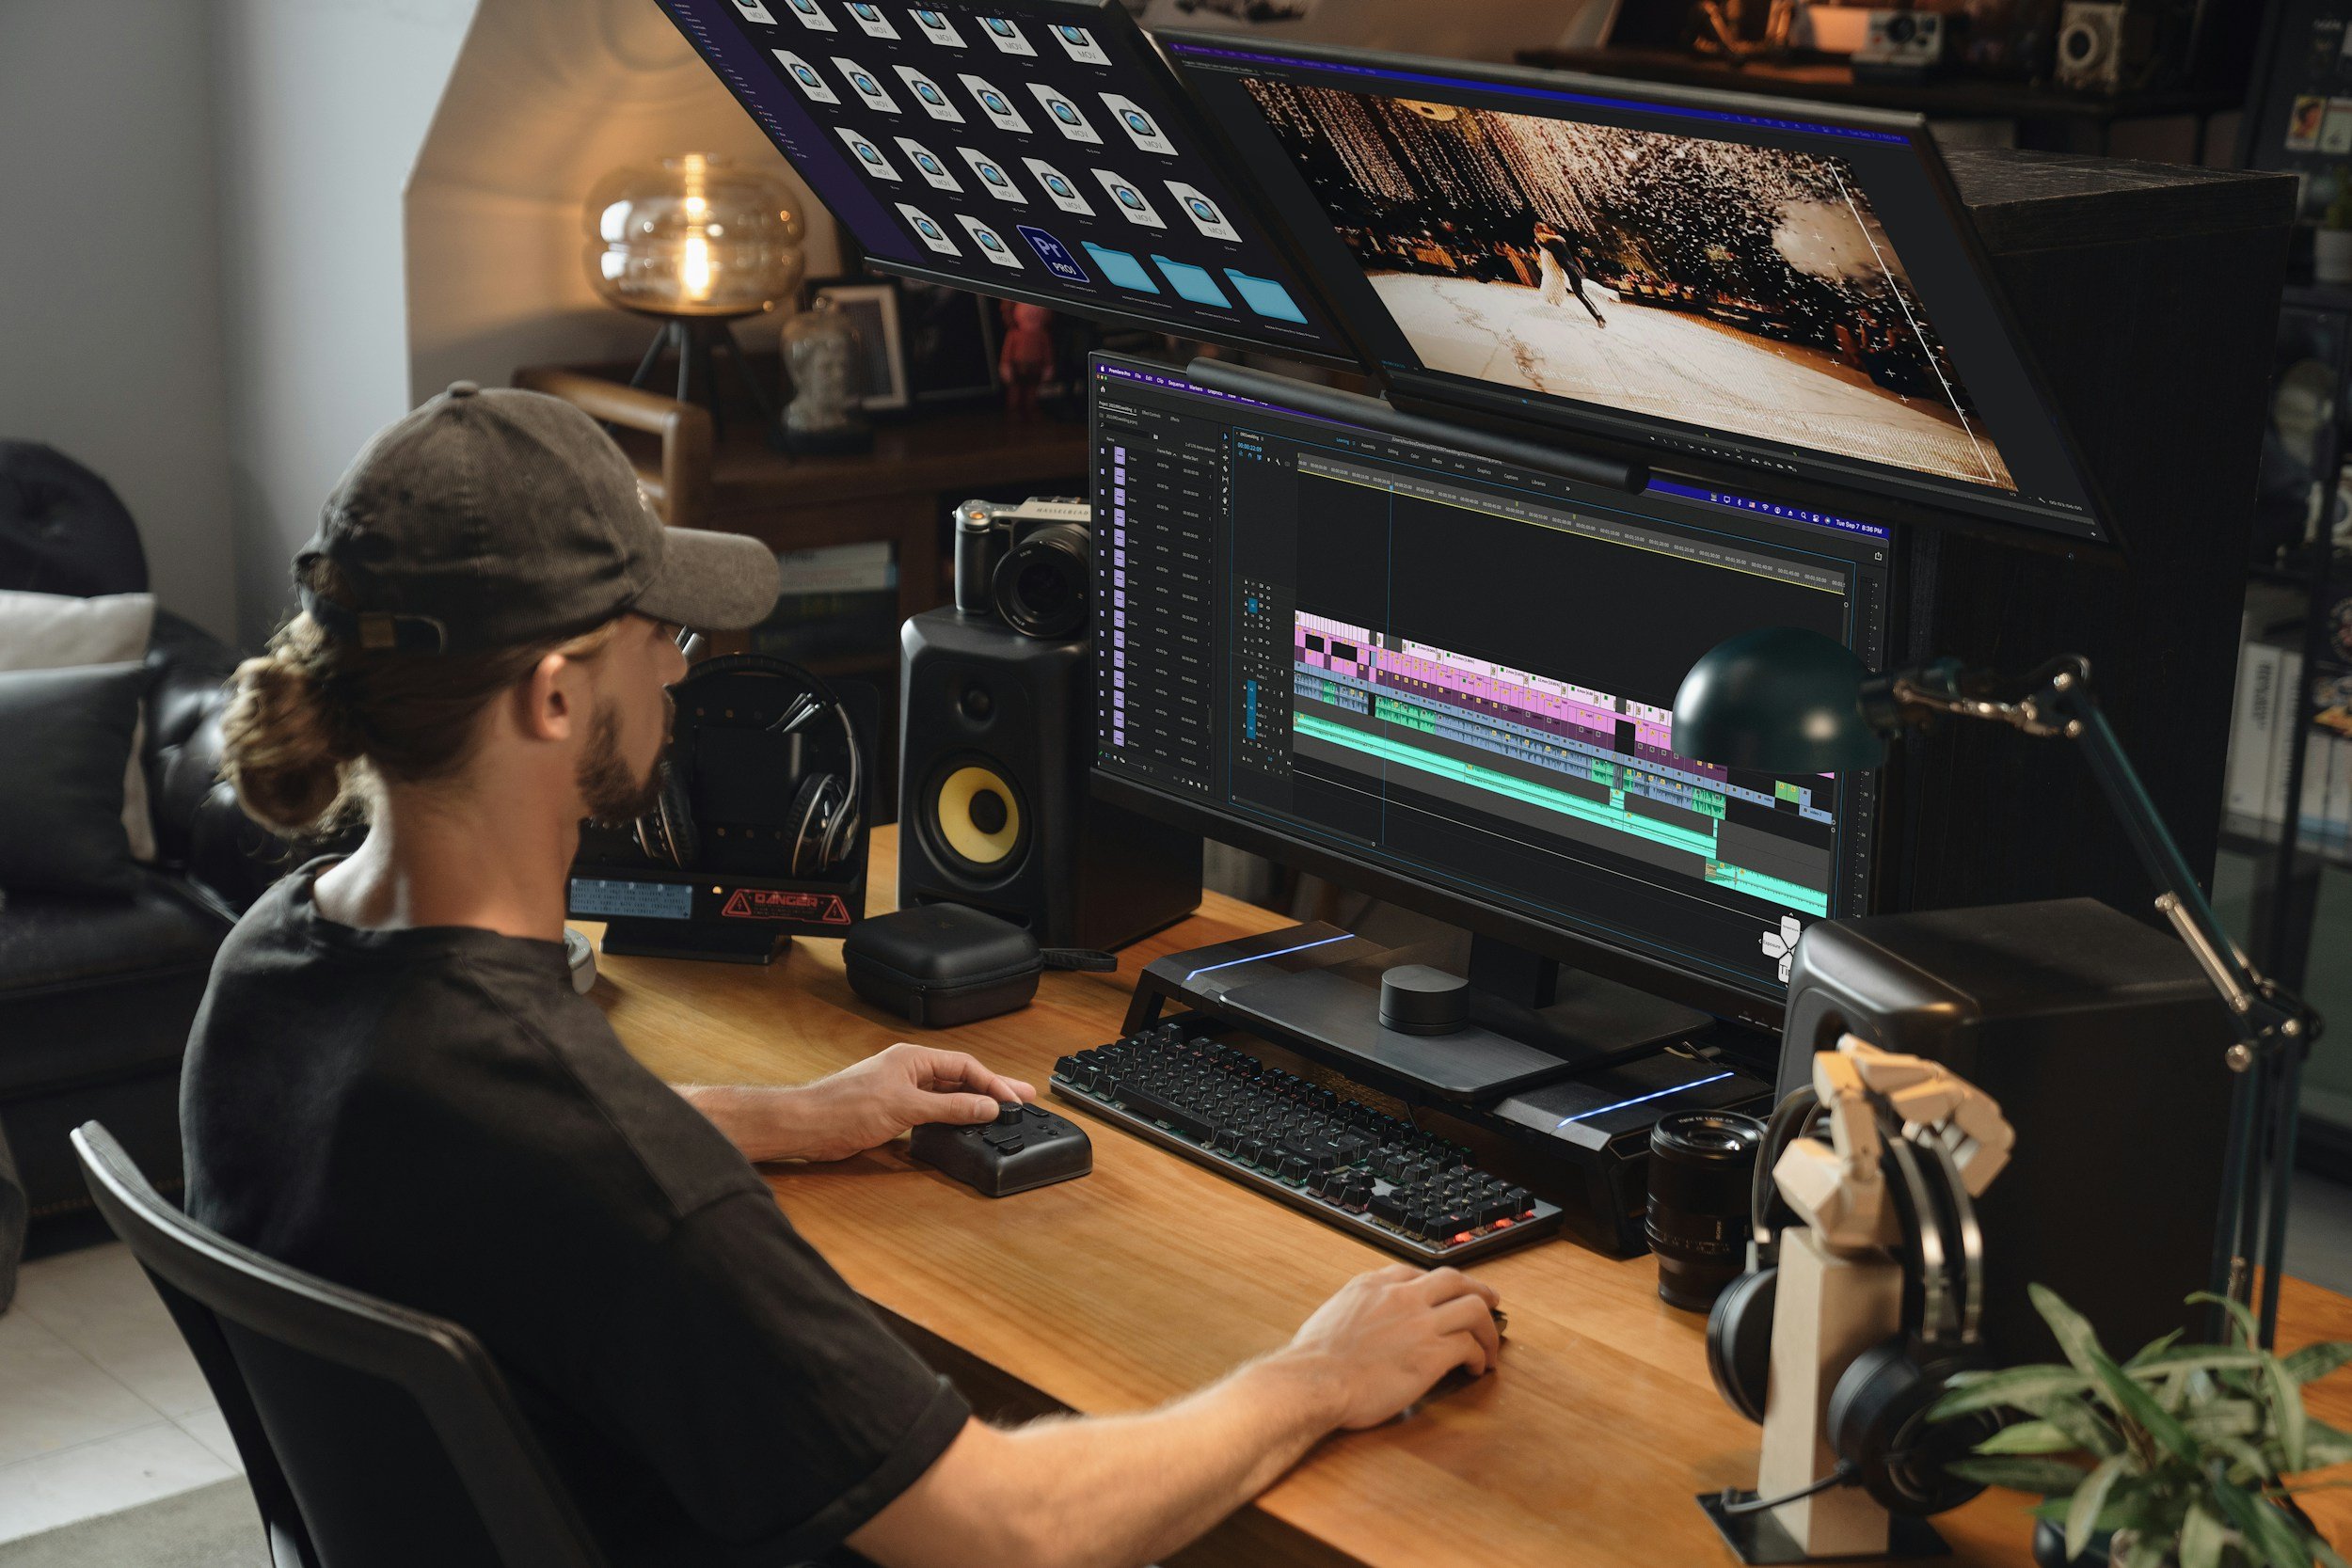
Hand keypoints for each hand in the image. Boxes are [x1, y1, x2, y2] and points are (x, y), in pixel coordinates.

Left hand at [790, 1043, 1035, 1161]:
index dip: (992, 1082)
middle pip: (960, 1077)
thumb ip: (950, 1107)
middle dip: (991, 1088)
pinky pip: (933, 1111)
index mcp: (914, 1058)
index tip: (1014, 1098)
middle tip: (1022, 1098)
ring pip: (948, 1094)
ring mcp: (902, 1091)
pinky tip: (964, 1126)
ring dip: (973, 1103)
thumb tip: (986, 1106)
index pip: (965, 1065)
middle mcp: (910, 1071)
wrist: (810, 1125)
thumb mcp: (907, 1106)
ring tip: (1001, 1112)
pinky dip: (953, 1118)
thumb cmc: (846, 1105)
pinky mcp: (893, 1112)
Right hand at [1278, 1264, 1501, 1430]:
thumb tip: (1362, 1321)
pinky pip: (1470, 1346)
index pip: (1417, 1272)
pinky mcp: (1432, 1354)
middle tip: (1491, 1301)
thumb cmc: (1314, 1360)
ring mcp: (1419, 1323)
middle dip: (1478, 1289)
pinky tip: (1477, 1368)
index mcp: (1373, 1284)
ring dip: (1488, 1327)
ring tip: (1491, 1344)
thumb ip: (1356, 1309)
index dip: (1438, 1286)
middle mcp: (1401, 1296)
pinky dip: (1480, 1356)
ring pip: (1473, 1308)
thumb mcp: (1332, 1314)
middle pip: (1455, 1280)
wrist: (1314, 1380)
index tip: (1445, 1297)